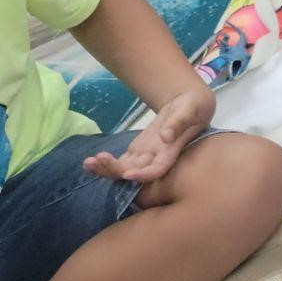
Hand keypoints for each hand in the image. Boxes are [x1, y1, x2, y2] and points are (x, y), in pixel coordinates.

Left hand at [84, 83, 213, 182]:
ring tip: (88, 163)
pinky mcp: (137, 152)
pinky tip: (88, 163)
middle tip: (98, 160)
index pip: (157, 169)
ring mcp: (145, 157)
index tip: (126, 174)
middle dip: (115, 170)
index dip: (142, 175)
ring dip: (106, 170)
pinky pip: (120, 163)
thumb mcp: (189, 109)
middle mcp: (156, 159)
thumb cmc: (193, 106)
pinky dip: (105, 164)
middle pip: (135, 172)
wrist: (190, 105)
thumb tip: (165, 136)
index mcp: (171, 151)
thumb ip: (178, 122)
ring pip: (124, 170)